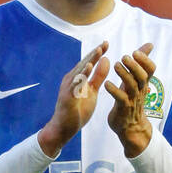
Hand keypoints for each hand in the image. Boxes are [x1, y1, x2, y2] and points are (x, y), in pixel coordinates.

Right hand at [38, 41, 109, 157]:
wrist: (64, 128)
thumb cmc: (78, 110)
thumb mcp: (92, 91)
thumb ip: (98, 77)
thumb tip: (106, 60)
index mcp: (78, 78)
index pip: (89, 62)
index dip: (97, 53)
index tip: (107, 43)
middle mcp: (72, 79)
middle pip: (84, 63)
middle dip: (95, 53)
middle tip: (105, 43)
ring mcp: (68, 88)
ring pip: (79, 72)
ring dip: (89, 61)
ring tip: (98, 52)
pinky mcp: (67, 97)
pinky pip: (74, 85)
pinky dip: (81, 76)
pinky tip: (87, 69)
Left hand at [105, 42, 154, 157]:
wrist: (130, 127)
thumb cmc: (132, 99)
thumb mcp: (137, 80)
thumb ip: (140, 63)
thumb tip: (150, 44)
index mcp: (143, 83)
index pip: (151, 69)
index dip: (145, 60)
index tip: (136, 52)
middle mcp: (139, 90)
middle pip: (142, 76)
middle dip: (134, 66)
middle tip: (124, 57)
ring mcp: (132, 99)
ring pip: (132, 86)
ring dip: (124, 74)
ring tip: (115, 65)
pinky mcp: (123, 108)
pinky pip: (120, 98)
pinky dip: (114, 90)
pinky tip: (107, 83)